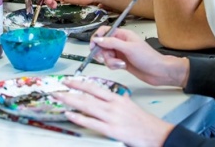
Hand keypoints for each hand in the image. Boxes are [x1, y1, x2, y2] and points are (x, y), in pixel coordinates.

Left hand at [52, 78, 173, 146]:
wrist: (156, 133)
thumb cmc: (144, 121)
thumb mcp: (129, 105)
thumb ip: (118, 100)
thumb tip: (111, 98)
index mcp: (117, 98)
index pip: (95, 87)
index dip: (80, 83)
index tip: (69, 81)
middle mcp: (112, 106)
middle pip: (88, 95)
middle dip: (71, 90)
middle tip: (59, 87)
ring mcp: (111, 117)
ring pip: (87, 106)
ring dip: (71, 101)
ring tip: (60, 97)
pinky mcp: (111, 130)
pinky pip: (92, 123)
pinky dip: (79, 118)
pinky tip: (70, 115)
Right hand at [89, 27, 189, 87]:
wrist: (158, 72)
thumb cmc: (147, 57)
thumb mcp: (129, 48)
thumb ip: (112, 43)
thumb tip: (97, 39)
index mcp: (123, 34)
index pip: (105, 31)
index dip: (97, 37)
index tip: (93, 46)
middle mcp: (120, 42)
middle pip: (103, 44)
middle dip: (103, 52)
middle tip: (104, 57)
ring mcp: (120, 52)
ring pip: (106, 55)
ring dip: (110, 61)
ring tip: (120, 64)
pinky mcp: (121, 62)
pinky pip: (110, 62)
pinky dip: (113, 66)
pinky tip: (122, 67)